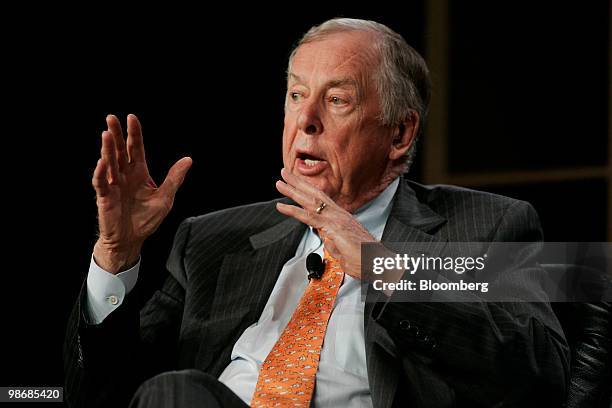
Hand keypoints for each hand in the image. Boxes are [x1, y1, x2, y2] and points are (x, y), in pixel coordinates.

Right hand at [92, 114, 191, 272]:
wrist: (132, 239)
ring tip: (106, 133)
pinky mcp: (105, 197)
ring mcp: (114, 185)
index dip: (134, 134)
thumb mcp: (165, 197)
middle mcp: (125, 175)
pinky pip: (101, 182)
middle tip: (112, 118)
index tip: (132, 117)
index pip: (135, 149)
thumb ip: (174, 178)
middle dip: (116, 134)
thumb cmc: (146, 219)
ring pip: (109, 163)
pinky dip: (101, 172)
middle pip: (119, 151)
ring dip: (107, 149)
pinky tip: (102, 162)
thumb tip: (188, 160)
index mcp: (139, 173)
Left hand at [275, 168, 375, 279]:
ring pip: (310, 200)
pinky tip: (281, 206)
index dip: (308, 191)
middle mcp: (339, 215)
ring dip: (293, 190)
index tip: (296, 184)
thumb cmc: (365, 259)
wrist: (378, 263)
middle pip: (315, 194)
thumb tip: (325, 238)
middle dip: (299, 183)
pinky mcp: (332, 227)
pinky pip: (308, 216)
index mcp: (342, 218)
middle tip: (284, 174)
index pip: (322, 200)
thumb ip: (333, 242)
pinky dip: (293, 210)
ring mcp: (336, 219)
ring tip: (280, 182)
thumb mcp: (344, 249)